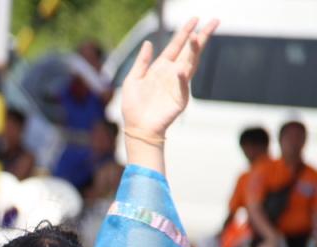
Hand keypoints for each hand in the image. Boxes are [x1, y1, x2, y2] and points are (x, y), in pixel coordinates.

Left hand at [121, 18, 217, 138]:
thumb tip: (148, 42)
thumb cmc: (134, 106)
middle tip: (213, 21)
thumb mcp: (132, 79)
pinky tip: (181, 69)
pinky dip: (182, 78)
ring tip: (198, 36)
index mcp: (161, 68)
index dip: (185, 32)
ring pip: (190, 64)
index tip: (195, 19)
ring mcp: (178, 85)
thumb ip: (141, 62)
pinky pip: (182, 86)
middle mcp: (172, 74)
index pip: (176, 46)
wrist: (137, 127)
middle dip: (201, 36)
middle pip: (190, 51)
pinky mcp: (180, 99)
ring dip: (194, 50)